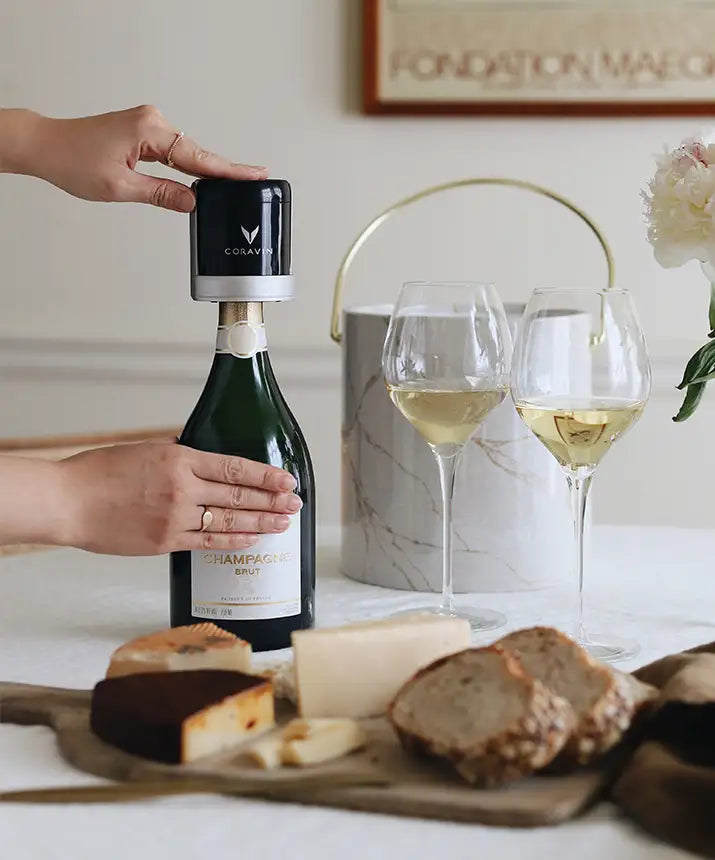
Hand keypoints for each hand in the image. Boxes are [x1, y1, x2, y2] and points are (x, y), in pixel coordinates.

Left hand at [9, 105, 267, 211]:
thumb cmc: (72, 160)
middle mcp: (152, 121)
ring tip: (232, 188)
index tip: (256, 174)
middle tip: (254, 184)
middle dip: (222, 173)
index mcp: (150, 130)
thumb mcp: (121, 187)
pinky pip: (173, 151)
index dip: (229, 171)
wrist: (46, 145)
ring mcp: (148, 124)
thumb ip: (161, 194)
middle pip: (197, 153)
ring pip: (186, 153)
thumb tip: (193, 201)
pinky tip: (200, 180)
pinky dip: (187, 166)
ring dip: (204, 172)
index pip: (199, 157)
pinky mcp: (142, 131)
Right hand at [57, 439, 301, 555]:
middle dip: (272, 500)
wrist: (68, 502)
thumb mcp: (144, 450)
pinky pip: (208, 543)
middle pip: (239, 496)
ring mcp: (175, 517)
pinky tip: (252, 539)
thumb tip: (199, 454)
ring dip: (261, 522)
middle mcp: (183, 488)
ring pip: (229, 522)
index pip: (235, 467)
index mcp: (180, 460)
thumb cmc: (99, 473)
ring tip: (284, 523)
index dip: (266, 476)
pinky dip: (234, 542)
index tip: (287, 480)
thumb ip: (177, 454)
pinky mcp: (165, 542)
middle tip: (295, 503)